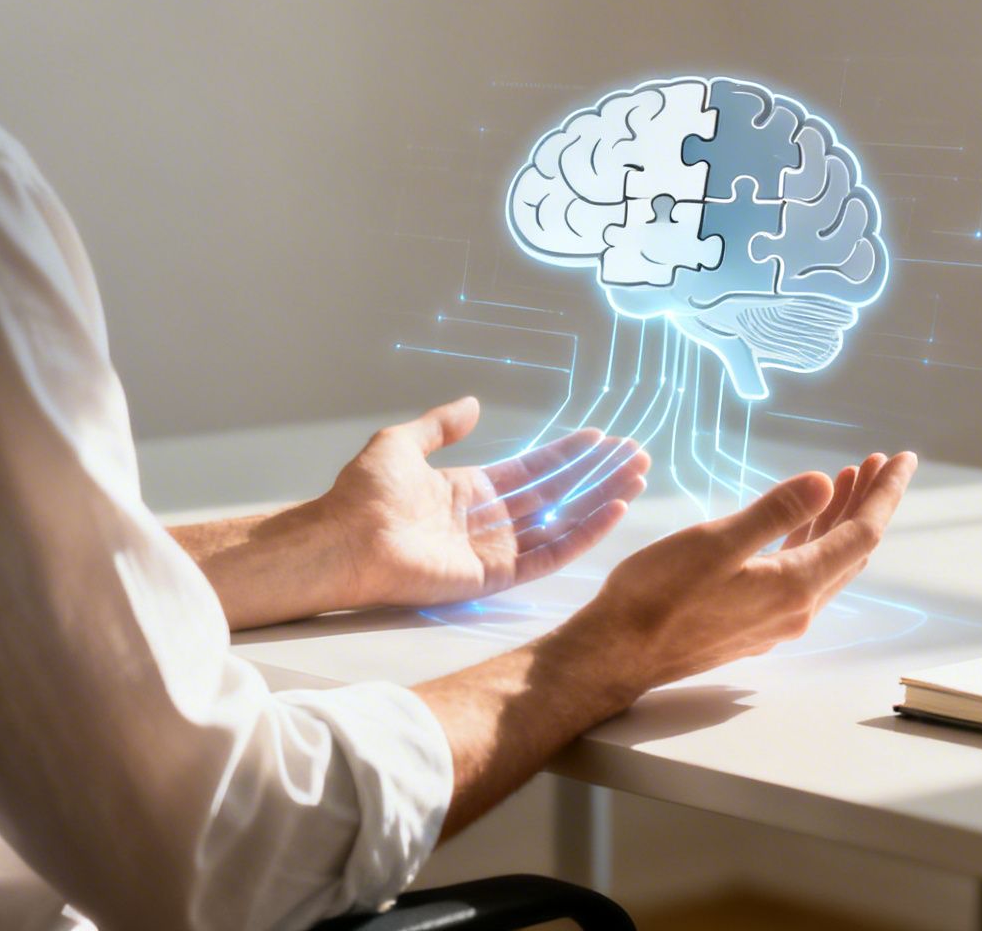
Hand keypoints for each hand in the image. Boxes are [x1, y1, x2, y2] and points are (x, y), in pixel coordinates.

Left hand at [305, 397, 648, 609]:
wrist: (345, 539)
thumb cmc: (363, 495)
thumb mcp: (401, 443)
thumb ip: (439, 425)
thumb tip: (472, 405)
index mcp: (469, 491)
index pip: (531, 471)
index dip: (566, 455)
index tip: (599, 438)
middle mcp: (488, 520)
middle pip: (556, 495)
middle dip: (595, 475)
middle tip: (634, 455)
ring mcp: (495, 549)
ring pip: (562, 522)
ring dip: (600, 500)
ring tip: (636, 478)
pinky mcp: (496, 576)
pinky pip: (549, 554)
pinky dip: (583, 534)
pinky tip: (612, 510)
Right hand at [562, 450, 917, 695]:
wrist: (617, 653)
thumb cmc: (656, 595)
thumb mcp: (715, 541)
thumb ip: (775, 512)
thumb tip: (826, 483)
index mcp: (795, 586)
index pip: (861, 534)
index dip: (885, 493)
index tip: (903, 458)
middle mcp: (797, 609)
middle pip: (851, 549)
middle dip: (867, 502)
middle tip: (876, 461)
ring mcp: (777, 620)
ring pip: (826, 563)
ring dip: (838, 521)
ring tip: (842, 480)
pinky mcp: (756, 623)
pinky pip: (803, 576)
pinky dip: (812, 541)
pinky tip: (801, 524)